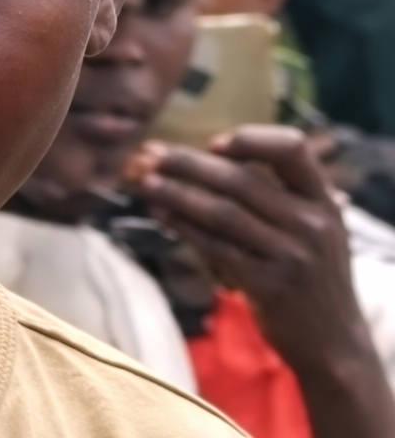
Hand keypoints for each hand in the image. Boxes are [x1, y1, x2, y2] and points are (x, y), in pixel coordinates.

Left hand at [134, 125, 365, 367]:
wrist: (333, 340)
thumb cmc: (306, 268)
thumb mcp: (310, 224)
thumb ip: (272, 191)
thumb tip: (198, 155)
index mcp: (322, 198)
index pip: (292, 148)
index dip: (250, 139)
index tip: (213, 144)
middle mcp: (312, 224)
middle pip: (239, 180)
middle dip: (189, 164)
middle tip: (152, 155)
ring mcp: (293, 256)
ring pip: (222, 213)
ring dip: (177, 193)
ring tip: (146, 182)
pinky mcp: (270, 286)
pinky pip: (216, 248)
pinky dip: (185, 228)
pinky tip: (162, 215)